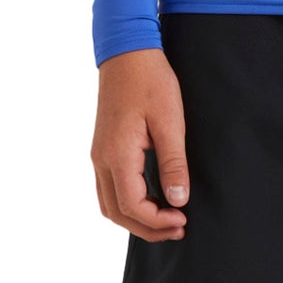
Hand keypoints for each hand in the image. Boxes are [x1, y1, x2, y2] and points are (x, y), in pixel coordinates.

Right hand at [91, 47, 189, 242]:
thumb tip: (178, 200)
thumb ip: (173, 163)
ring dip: (136, 219)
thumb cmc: (151, 82)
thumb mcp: (170, 122)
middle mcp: (101, 159)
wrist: (127, 53)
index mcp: (117, 154)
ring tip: (167, 221)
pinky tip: (152, 202)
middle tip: (178, 229)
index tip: (183, 220)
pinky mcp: (103, 149)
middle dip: (147, 228)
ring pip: (109, 204)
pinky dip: (128, 205)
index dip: (157, 222)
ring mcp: (99, 155)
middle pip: (116, 212)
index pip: (132, 206)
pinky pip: (109, 189)